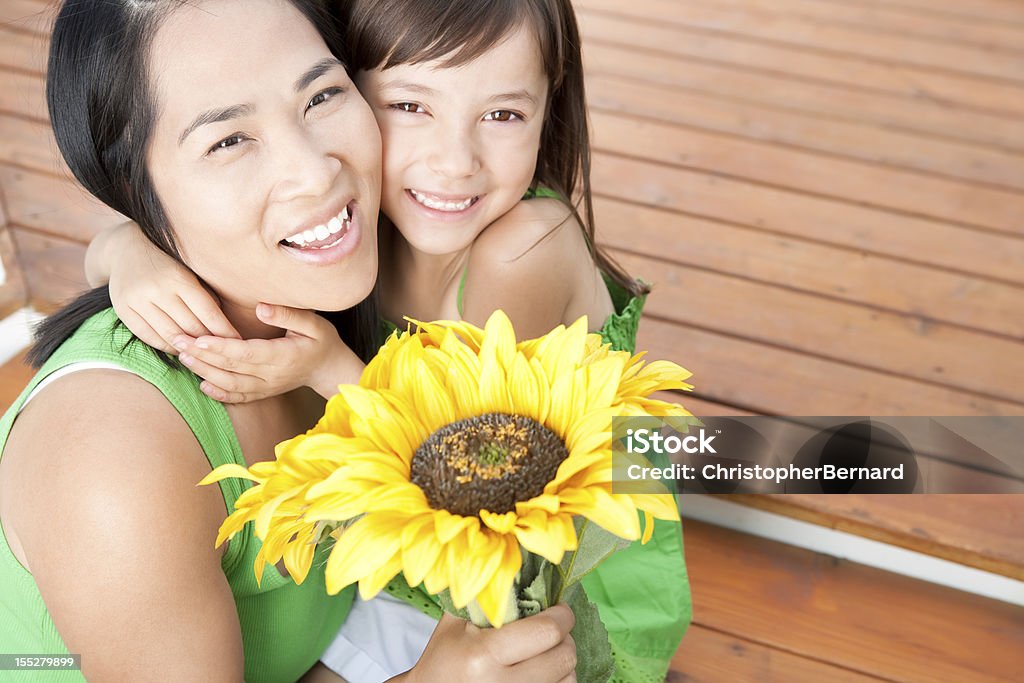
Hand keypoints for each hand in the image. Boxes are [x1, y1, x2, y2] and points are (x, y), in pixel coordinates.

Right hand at [94, 221, 239, 352]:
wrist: (126, 249)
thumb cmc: (169, 264)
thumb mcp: (190, 273)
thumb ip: (207, 296)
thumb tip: (227, 330)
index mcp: (179, 277)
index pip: (208, 312)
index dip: (224, 331)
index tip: (239, 343)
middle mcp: (157, 289)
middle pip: (189, 327)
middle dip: (209, 343)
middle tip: (225, 354)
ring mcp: (137, 300)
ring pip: (169, 335)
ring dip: (189, 349)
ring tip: (204, 356)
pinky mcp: (123, 309)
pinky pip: (148, 336)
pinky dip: (166, 346)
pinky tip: (179, 349)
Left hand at [176, 303, 363, 402]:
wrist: (329, 369)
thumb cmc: (321, 342)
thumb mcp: (314, 323)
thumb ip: (288, 315)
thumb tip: (261, 308)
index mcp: (283, 356)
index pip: (246, 353)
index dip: (221, 347)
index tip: (199, 338)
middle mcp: (272, 375)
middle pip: (232, 368)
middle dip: (202, 355)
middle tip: (178, 340)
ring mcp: (267, 387)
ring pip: (230, 384)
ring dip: (204, 372)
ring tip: (183, 357)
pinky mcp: (263, 393)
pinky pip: (238, 398)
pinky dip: (219, 394)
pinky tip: (202, 384)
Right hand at [401, 605, 576, 682]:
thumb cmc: (442, 659)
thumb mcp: (456, 623)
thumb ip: (487, 597)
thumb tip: (522, 570)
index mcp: (484, 655)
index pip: (547, 631)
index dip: (562, 616)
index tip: (559, 609)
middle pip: (563, 658)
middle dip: (565, 638)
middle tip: (554, 630)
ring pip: (568, 680)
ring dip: (563, 663)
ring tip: (547, 652)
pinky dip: (557, 680)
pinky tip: (543, 672)